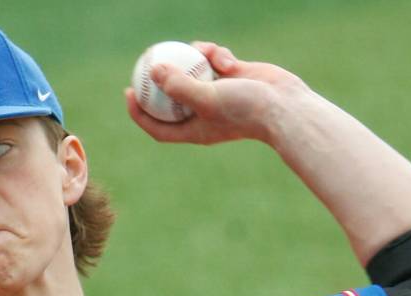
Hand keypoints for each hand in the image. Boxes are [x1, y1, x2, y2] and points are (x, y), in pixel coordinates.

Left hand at [125, 42, 306, 145]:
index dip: (139, 113)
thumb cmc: (244, 109)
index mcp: (193, 129)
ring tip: (199, 51)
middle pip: (172, 98)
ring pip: (194, 72)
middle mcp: (204, 114)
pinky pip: (214, 60)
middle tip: (146, 62)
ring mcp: (218, 94)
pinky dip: (217, 55)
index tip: (128, 93)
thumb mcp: (206, 98)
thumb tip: (153, 71)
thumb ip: (178, 86)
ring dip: (194, 58)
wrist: (283, 106)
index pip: (158, 126)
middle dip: (158, 81)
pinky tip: (225, 58)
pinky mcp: (233, 76)